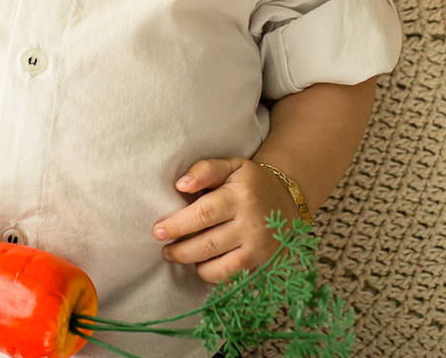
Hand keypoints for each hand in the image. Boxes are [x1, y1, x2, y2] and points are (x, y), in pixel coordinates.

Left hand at [151, 157, 299, 283]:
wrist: (288, 201)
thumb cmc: (251, 183)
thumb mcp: (232, 166)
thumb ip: (206, 170)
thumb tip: (181, 184)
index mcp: (242, 197)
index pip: (203, 215)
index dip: (177, 225)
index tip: (158, 231)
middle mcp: (252, 225)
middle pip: (207, 244)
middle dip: (180, 250)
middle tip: (165, 248)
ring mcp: (259, 250)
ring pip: (217, 267)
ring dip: (192, 263)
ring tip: (180, 255)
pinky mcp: (263, 266)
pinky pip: (229, 278)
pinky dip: (211, 273)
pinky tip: (203, 262)